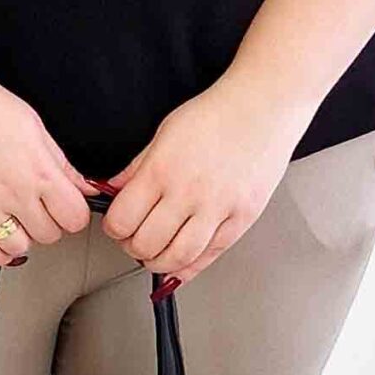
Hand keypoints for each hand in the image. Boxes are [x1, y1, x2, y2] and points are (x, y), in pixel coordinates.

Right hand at [0, 61, 103, 265]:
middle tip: (41, 207)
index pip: (74, 218)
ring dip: (23, 236)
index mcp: (38, 173)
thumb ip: (62, 164)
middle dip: (49, 222)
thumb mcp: (35, 128)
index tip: (68, 206)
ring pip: (18, 246)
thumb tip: (86, 187)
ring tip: (17, 217)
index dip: (74, 213)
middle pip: (49, 234)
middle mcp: (13, 194)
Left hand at [96, 79, 304, 288]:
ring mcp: (218, 208)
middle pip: (146, 244)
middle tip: (133, 240)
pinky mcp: (242, 218)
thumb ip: (136, 168)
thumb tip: (112, 190)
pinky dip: (190, 267)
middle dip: (132, 247)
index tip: (116, 225)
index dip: (113, 228)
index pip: (122, 220)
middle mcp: (189, 193)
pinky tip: (181, 264)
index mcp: (162, 170)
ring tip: (155, 254)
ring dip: (159, 263)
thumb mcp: (163, 134)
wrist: (262, 108)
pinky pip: (211, 255)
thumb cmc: (216, 115)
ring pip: (178, 258)